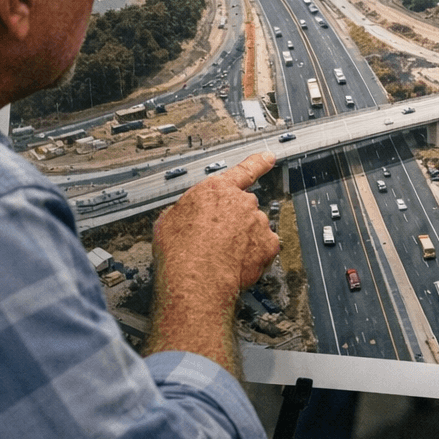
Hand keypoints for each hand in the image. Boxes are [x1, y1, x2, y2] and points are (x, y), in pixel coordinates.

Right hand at [154, 152, 279, 292]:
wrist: (195, 280)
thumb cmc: (178, 252)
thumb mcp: (169, 220)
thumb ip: (189, 210)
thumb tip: (191, 217)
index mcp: (215, 190)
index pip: (242, 170)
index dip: (257, 162)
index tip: (269, 157)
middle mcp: (241, 202)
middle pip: (243, 208)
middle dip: (234, 222)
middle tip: (216, 241)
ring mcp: (258, 222)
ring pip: (254, 230)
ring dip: (243, 241)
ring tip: (221, 258)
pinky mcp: (268, 244)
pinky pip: (263, 248)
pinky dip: (254, 257)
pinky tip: (235, 265)